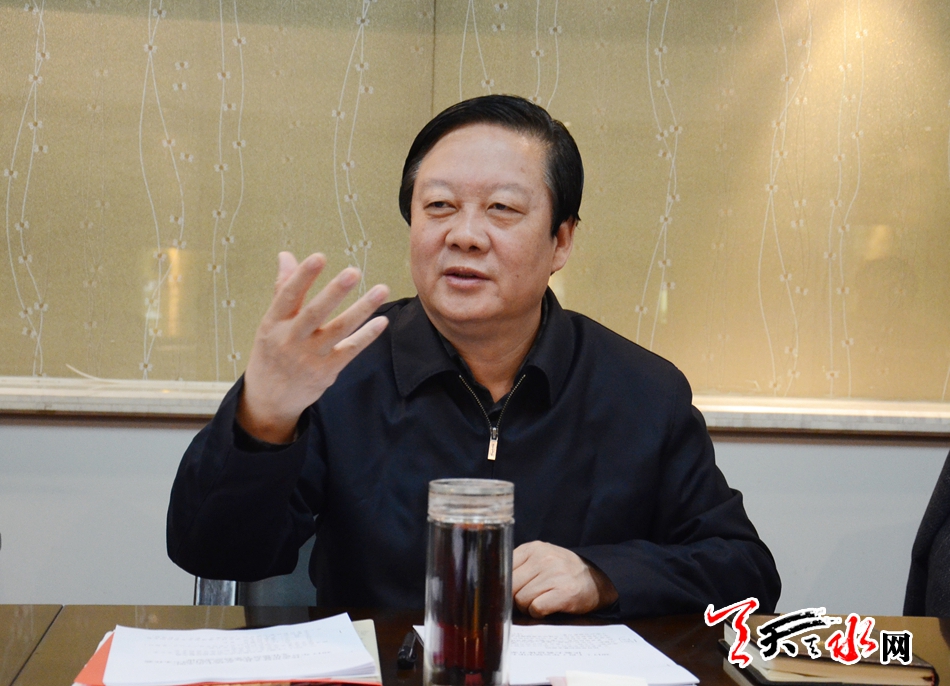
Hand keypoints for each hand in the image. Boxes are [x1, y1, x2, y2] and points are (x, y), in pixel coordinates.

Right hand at [236, 252, 389, 442]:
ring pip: (339, 330)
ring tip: (382, 289)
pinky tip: (381, 320)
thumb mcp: (271, 323)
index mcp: (274, 323)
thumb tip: (286, 255)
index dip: (303, 276)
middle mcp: (291, 340)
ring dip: (362, 309)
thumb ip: (284, 290)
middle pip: (315, 313)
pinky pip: (350, 350)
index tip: (319, 257)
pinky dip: (367, 336)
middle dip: (334, 292)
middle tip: (353, 272)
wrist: (269, 399)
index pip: (288, 296)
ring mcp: (310, 357)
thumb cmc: (272, 352)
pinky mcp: (327, 372)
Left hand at [512, 541, 618, 616]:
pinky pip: (536, 608)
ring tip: (540, 602)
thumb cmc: (563, 572)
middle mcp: (544, 558)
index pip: (503, 568)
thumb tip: (492, 584)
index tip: (507, 592)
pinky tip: (547, 608)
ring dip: (527, 607)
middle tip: (526, 600)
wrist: (597, 581)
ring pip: (521, 600)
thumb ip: (519, 565)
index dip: (503, 585)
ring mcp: (554, 574)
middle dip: (514, 598)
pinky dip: (538, 613)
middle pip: (510, 586)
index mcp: (533, 548)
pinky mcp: (564, 593)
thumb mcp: (541, 558)